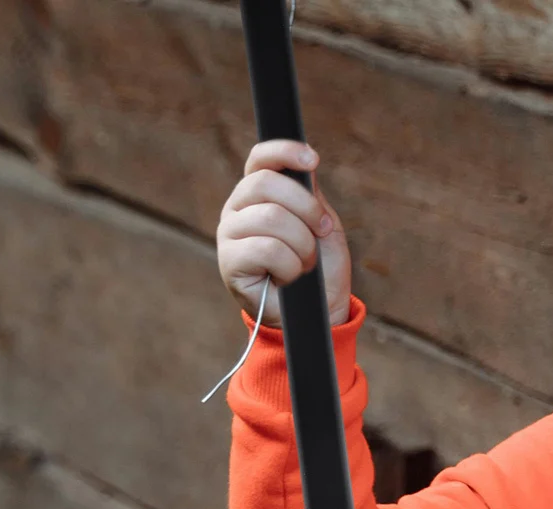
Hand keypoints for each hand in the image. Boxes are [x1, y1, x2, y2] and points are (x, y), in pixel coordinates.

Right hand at [216, 140, 350, 326]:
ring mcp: (230, 234)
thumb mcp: (322, 225)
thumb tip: (305, 165)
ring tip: (305, 263)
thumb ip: (310, 194)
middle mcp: (238, 208)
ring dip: (302, 244)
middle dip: (307, 208)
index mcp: (259, 194)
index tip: (312, 159)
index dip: (284, 151)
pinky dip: (290, 266)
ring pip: (271, 218)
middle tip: (322, 232)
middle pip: (267, 184)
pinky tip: (289, 277)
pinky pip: (268, 249)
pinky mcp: (230, 261)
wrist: (319, 313)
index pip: (261, 159)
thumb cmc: (320, 269)